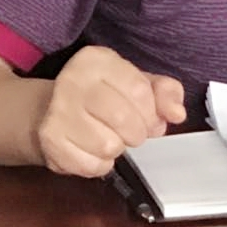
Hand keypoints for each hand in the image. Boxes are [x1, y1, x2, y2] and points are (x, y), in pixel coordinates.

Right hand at [36, 46, 185, 177]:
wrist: (51, 110)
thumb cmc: (104, 94)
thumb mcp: (138, 83)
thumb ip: (166, 93)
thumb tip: (177, 113)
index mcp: (96, 60)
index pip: (139, 90)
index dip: (151, 112)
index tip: (150, 117)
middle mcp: (72, 80)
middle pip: (124, 120)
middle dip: (137, 132)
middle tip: (131, 131)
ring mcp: (57, 111)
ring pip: (109, 146)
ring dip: (117, 148)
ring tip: (109, 136)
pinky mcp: (50, 141)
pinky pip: (92, 166)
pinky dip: (100, 164)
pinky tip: (92, 149)